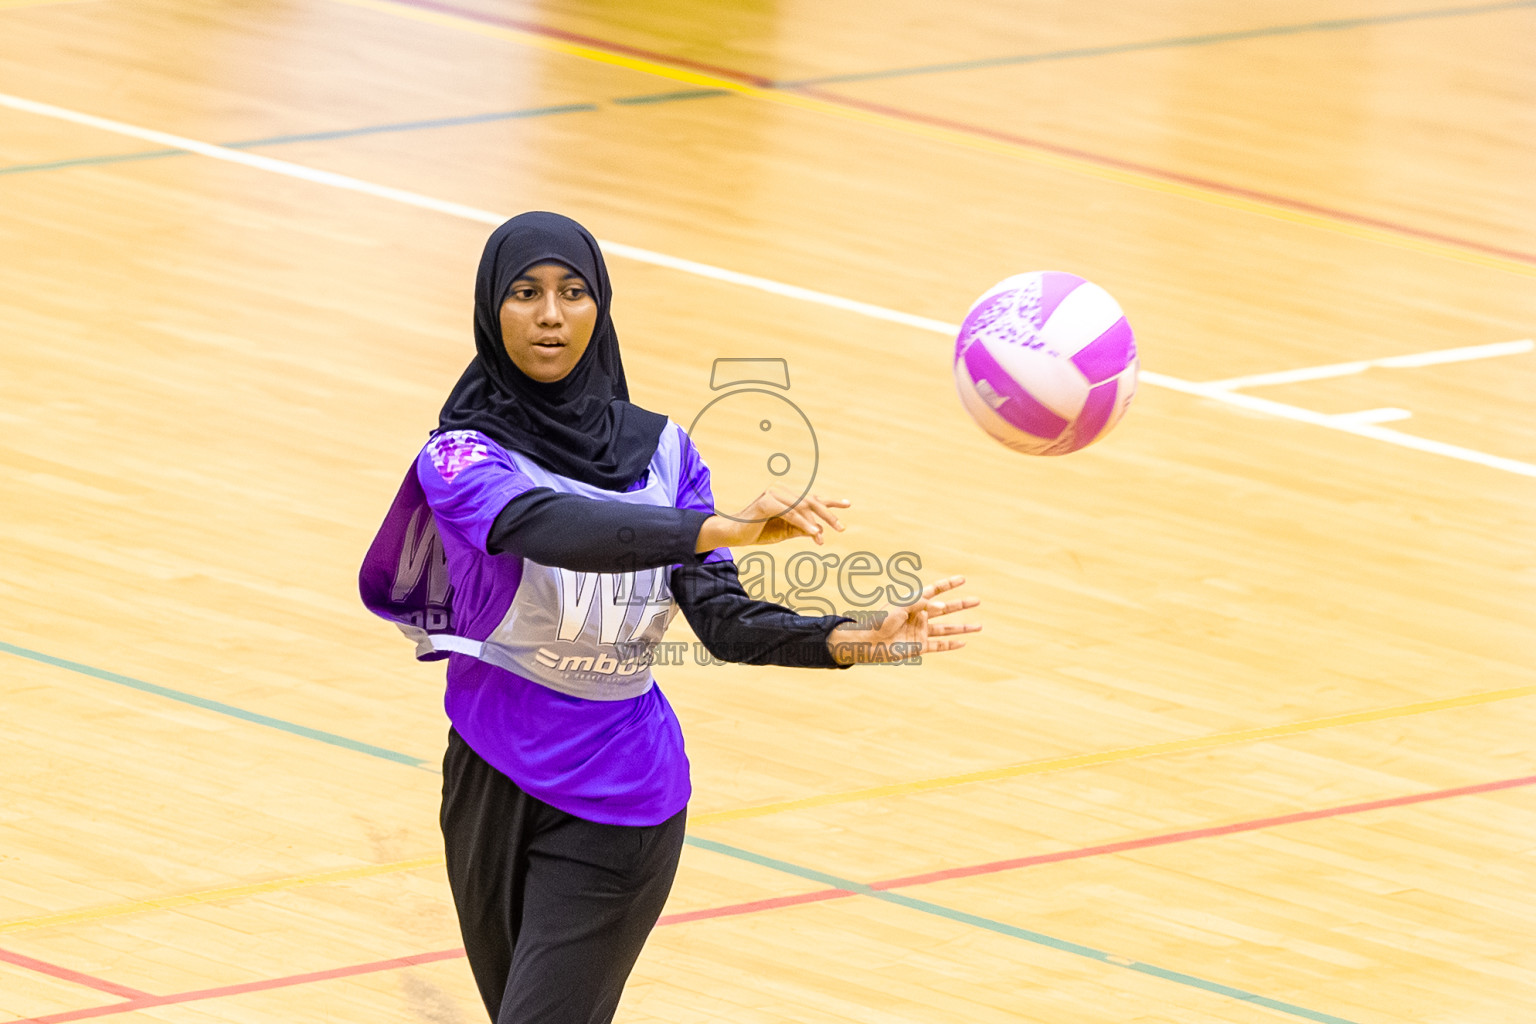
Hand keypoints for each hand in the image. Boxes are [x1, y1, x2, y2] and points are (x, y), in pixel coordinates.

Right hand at [696, 488, 849, 550]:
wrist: (734, 535)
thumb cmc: (758, 532)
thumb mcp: (785, 531)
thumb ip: (801, 529)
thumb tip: (821, 531)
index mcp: (786, 496)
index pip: (812, 498)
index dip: (830, 502)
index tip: (848, 504)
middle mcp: (781, 491)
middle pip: (810, 501)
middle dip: (827, 514)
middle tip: (841, 527)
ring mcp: (773, 494)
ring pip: (802, 508)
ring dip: (815, 523)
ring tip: (825, 536)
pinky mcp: (766, 502)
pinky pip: (790, 513)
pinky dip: (803, 523)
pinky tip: (814, 533)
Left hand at [828, 575, 980, 665]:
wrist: (869, 642)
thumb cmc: (881, 620)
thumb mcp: (900, 606)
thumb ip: (920, 604)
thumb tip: (941, 607)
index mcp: (914, 603)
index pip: (934, 590)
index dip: (948, 584)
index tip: (963, 579)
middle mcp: (920, 616)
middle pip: (945, 609)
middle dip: (961, 605)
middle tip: (977, 600)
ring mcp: (921, 631)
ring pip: (947, 629)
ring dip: (963, 627)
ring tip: (979, 626)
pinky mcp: (919, 646)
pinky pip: (939, 645)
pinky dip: (951, 645)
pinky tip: (963, 643)